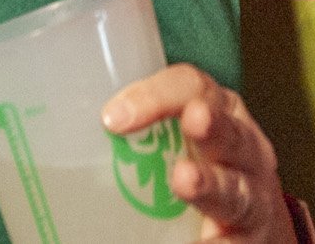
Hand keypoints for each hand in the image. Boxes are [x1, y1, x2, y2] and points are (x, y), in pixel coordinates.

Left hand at [102, 65, 297, 243]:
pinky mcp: (250, 238)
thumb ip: (137, 135)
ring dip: (209, 184)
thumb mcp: (178, 138)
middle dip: (211, 125)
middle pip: (228, 132)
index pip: (191, 87)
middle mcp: (243, 148)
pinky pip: (234, 241)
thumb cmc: (205, 165)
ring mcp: (252, 194)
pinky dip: (217, 243)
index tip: (114, 117)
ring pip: (235, 188)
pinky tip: (201, 242)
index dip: (156, 96)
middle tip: (193, 120)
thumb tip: (60, 142)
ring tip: (184, 181)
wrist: (254, 220)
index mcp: (219, 110)